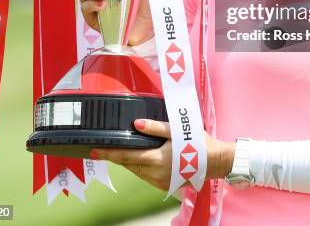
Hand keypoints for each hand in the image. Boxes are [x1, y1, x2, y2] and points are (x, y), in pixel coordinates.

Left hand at [89, 119, 235, 190]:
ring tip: (119, 151)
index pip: (126, 157)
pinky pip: (145, 176)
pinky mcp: (165, 184)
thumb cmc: (197, 142)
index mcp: (157, 160)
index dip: (109, 154)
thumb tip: (135, 124)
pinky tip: (138, 158)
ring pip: (137, 172)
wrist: (215, 161)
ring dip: (127, 162)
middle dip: (116, 157)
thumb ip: (154, 127)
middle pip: (129, 165)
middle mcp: (156, 174)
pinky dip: (139, 167)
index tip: (94, 152)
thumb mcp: (175, 130)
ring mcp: (160, 182)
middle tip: (103, 149)